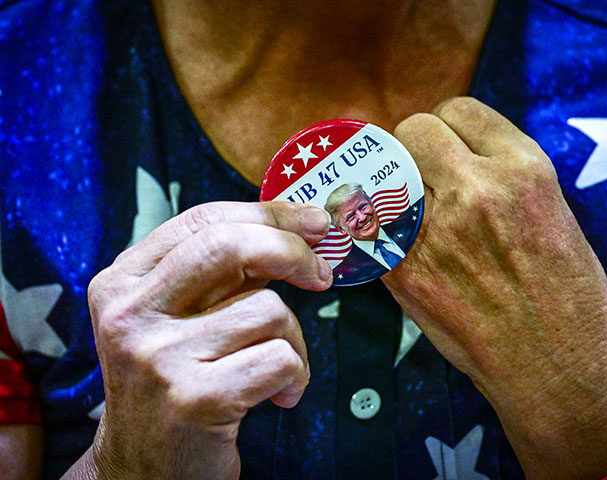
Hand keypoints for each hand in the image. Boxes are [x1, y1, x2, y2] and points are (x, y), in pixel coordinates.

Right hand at [64, 201, 331, 479]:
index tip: (311, 221)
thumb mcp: (175, 317)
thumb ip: (218, 274)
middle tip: (321, 273)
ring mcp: (160, 357)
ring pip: (267, 309)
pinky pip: (280, 357)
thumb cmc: (174, 379)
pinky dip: (296, 374)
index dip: (267, 213)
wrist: (145, 468)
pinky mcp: (196, 398)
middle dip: (291, 250)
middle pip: (230, 246)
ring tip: (280, 365)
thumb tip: (296, 228)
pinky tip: (280, 394)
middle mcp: (130, 314)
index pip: (203, 221)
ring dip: (293, 338)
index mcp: (122, 282)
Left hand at [385, 97, 606, 478]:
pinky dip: (375, 225)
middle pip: (413, 131)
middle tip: (421, 174)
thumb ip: (499, 176)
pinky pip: (370, 224)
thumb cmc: (567, 295)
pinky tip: (392, 237)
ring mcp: (433, 230)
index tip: (448, 147)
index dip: (450, 127)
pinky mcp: (403, 270)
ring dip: (390, 183)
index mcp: (522, 169)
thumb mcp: (551, 212)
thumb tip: (451, 156)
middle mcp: (474, 190)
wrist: (558, 369)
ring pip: (383, 173)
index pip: (459, 110)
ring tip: (405, 205)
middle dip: (414, 147)